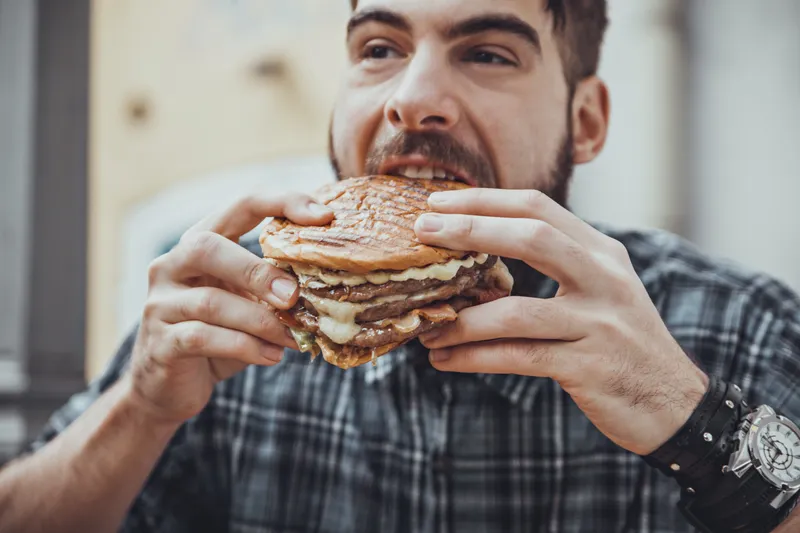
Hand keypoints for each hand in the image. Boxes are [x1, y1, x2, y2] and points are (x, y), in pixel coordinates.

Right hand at [125, 193, 333, 424]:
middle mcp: (171, 265)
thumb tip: (329, 284)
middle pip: (207, 248)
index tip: (324, 217)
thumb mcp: (248, 303)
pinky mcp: (161, 343)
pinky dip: (246, 347)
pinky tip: (272, 356)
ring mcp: (160, 304)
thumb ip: (274, 287)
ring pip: (211, 302)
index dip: (283, 203)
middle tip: (293, 296)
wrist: (171, 387)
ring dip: (261, 321)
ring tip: (294, 338)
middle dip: (257, 271)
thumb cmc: (219, 336)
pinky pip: (204, 338)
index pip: (240, 205)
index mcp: (200, 243)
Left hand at [414, 188, 707, 454]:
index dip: (485, 200)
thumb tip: (481, 254)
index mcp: (602, 252)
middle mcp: (605, 278)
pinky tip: (444, 360)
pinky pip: (517, 357)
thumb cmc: (622, 343)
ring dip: (462, 319)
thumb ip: (559, 264)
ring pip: (515, 311)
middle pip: (532, 237)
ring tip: (425, 328)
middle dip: (470, 230)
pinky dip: (474, 357)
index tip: (438, 201)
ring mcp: (599, 323)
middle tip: (422, 232)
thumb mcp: (601, 290)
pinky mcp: (589, 366)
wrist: (675, 404)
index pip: (538, 208)